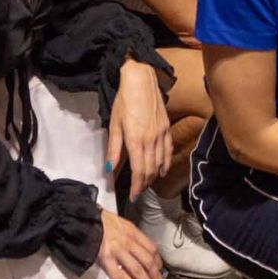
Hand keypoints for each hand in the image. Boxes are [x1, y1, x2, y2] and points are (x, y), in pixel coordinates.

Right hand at [97, 209, 163, 278]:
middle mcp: (129, 241)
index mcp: (133, 232)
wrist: (84, 217)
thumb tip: (136, 247)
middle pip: (149, 261)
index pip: (152, 249)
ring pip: (138, 270)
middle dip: (156, 276)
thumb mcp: (120, 223)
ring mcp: (118, 250)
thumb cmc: (100, 220)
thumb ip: (129, 235)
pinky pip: (118, 277)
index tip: (160, 271)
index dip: (158, 262)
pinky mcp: (106, 257)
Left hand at [107, 61, 172, 198]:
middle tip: (137, 193)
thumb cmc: (124, 102)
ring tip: (146, 184)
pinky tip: (162, 170)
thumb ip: (114, 149)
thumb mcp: (114, 125)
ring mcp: (161, 134)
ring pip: (160, 162)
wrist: (141, 81)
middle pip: (149, 169)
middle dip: (143, 184)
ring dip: (153, 176)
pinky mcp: (167, 128)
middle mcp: (151, 140)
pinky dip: (165, 163)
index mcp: (135, 140)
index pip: (138, 171)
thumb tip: (110, 170)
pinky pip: (168, 151)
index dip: (136, 186)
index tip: (132, 196)